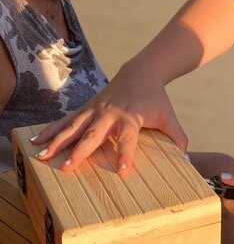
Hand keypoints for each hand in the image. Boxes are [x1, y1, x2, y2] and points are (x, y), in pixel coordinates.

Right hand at [30, 59, 186, 173]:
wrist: (140, 73)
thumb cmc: (156, 99)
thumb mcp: (169, 117)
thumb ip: (178, 137)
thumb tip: (186, 158)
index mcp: (131, 118)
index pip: (129, 139)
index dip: (126, 153)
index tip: (122, 170)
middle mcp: (110, 114)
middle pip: (94, 134)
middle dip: (81, 151)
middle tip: (68, 167)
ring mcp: (95, 110)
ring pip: (73, 126)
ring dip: (57, 141)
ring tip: (42, 156)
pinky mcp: (86, 108)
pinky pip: (66, 121)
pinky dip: (51, 130)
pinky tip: (36, 142)